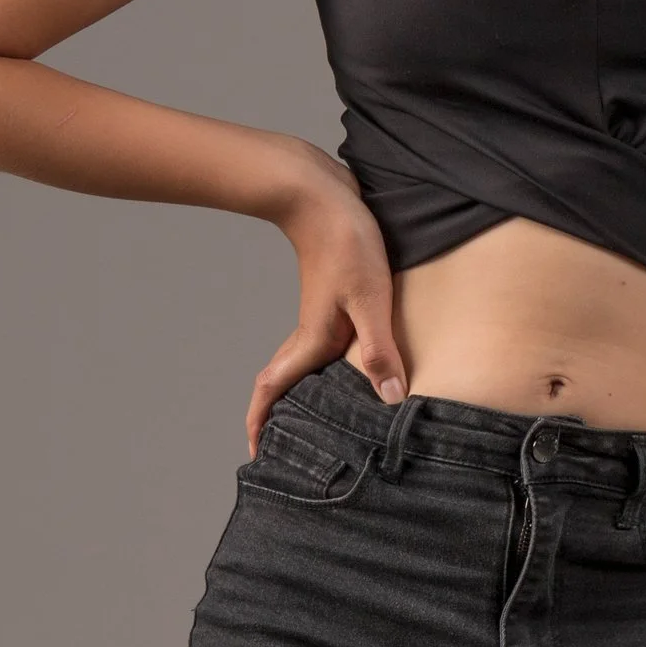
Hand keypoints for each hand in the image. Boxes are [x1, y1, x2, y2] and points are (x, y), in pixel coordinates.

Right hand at [245, 168, 407, 453]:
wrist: (322, 193)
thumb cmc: (344, 242)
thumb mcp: (370, 297)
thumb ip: (380, 349)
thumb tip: (390, 398)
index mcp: (312, 341)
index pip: (273, 391)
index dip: (261, 424)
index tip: (255, 454)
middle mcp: (311, 334)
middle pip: (283, 385)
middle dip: (279, 420)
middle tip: (288, 452)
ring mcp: (320, 318)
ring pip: (304, 366)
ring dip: (303, 395)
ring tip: (319, 422)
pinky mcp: (335, 302)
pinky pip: (324, 347)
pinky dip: (326, 369)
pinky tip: (352, 371)